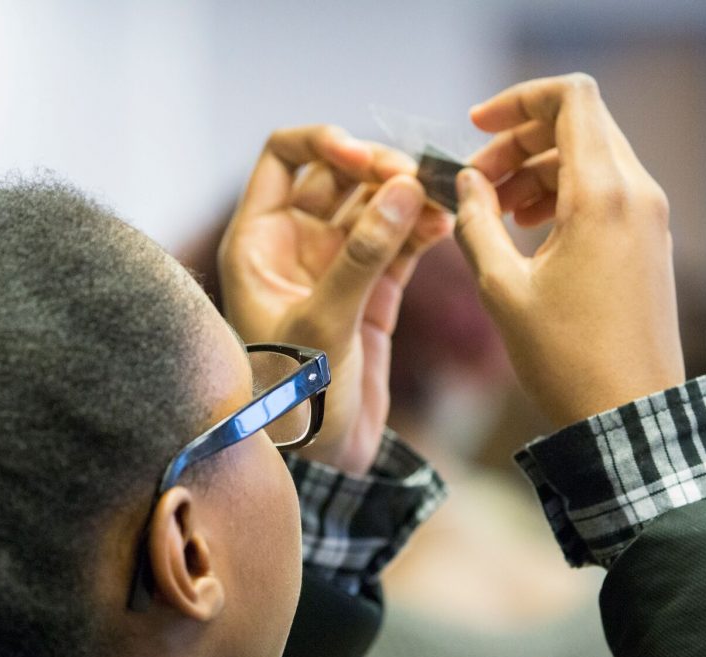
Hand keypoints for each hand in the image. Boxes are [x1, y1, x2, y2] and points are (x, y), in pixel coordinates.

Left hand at [219, 126, 451, 473]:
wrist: (319, 464)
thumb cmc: (296, 401)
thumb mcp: (323, 325)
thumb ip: (363, 256)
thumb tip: (404, 188)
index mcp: (259, 243)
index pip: (285, 157)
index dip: (326, 143)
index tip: (367, 158)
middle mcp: (295, 246)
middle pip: (339, 174)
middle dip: (379, 168)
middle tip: (416, 180)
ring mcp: (337, 267)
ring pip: (376, 205)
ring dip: (409, 196)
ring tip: (442, 200)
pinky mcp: (373, 293)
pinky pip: (400, 242)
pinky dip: (423, 228)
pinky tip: (445, 225)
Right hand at [455, 74, 684, 426]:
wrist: (629, 416)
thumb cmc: (566, 359)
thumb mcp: (502, 289)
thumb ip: (477, 223)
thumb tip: (467, 183)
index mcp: (602, 195)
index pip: (571, 97)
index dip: (518, 100)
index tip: (476, 127)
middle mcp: (636, 193)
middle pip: (578, 123)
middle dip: (519, 141)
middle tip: (476, 181)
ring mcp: (649, 217)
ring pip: (590, 156)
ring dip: (537, 169)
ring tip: (493, 210)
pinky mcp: (649, 241)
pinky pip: (605, 190)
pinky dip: (562, 192)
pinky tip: (528, 229)